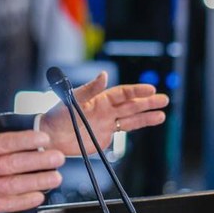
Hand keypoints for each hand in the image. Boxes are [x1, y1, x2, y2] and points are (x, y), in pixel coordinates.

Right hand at [0, 91, 64, 212]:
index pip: (6, 143)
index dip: (27, 140)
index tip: (44, 138)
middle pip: (14, 164)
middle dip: (39, 161)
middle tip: (58, 157)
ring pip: (13, 185)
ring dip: (37, 181)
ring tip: (55, 177)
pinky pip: (5, 204)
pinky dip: (23, 202)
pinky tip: (38, 196)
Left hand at [40, 72, 168, 155]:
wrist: (49, 137)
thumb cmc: (56, 115)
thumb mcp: (72, 100)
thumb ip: (89, 89)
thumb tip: (104, 75)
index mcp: (99, 99)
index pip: (123, 93)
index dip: (137, 91)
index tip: (151, 90)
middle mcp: (105, 109)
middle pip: (131, 104)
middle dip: (147, 102)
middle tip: (164, 100)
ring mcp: (106, 122)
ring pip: (131, 117)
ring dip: (146, 115)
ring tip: (162, 114)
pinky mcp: (104, 136)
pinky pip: (124, 130)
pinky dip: (137, 126)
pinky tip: (149, 122)